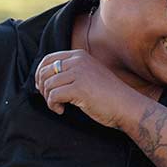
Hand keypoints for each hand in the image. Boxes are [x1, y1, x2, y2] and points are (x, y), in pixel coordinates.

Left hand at [34, 49, 148, 130]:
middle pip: (44, 71)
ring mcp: (78, 73)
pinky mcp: (78, 88)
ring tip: (59, 106)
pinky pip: (53, 96)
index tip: (43, 88)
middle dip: (42, 88)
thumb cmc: (107, 95)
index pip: (48, 59)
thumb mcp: (88, 75)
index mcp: (79, 55)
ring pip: (48, 85)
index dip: (40, 74)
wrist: (126, 106)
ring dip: (49, 99)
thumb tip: (43, 79)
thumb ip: (71, 72)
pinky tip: (62, 110)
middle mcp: (78, 61)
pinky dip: (53, 106)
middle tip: (50, 100)